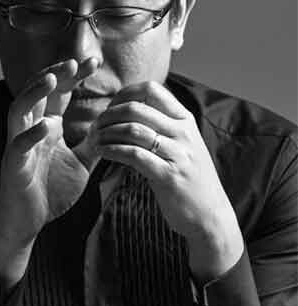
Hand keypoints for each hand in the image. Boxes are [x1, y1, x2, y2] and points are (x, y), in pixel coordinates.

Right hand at [0, 57, 100, 283]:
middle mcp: (31, 129)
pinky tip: (47, 126)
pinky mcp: (13, 165)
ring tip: (51, 78)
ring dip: (34, 92)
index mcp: (47, 126)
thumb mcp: (81, 163)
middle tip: (74, 62)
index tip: (94, 61)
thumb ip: (94, 143)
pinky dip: (30, 134)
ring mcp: (19, 145)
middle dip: (54, 74)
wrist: (28, 222)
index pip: (60, 93)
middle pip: (38, 93)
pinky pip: (18, 145)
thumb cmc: (51, 190)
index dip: (74, 76)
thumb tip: (115, 126)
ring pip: (20, 109)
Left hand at [93, 81, 243, 283]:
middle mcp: (183, 132)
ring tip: (94, 140)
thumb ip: (163, 125)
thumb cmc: (189, 178)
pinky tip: (102, 153)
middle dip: (109, 114)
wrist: (210, 216)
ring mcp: (178, 153)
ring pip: (133, 130)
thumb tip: (129, 108)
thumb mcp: (182, 144)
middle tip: (96, 126)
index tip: (110, 108)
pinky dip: (112, 150)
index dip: (124, 94)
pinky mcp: (169, 176)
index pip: (151, 89)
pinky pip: (134, 155)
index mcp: (184, 120)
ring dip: (107, 133)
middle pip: (137, 108)